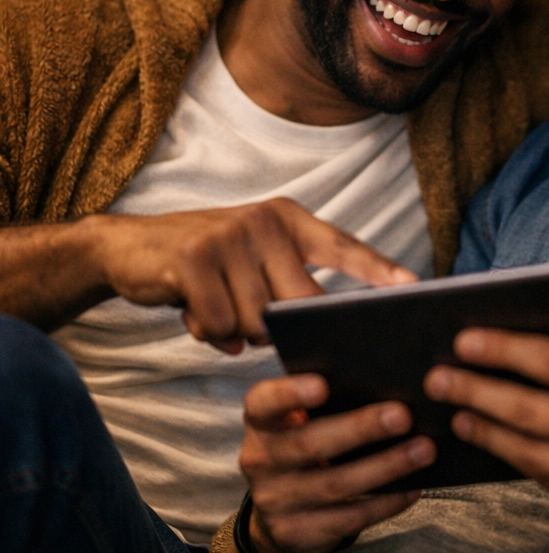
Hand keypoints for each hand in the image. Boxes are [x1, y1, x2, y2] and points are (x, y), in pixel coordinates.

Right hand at [85, 198, 416, 352]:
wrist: (129, 246)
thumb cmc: (207, 260)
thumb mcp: (254, 256)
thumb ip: (287, 282)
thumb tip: (320, 331)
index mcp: (290, 219)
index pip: (343, 246)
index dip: (379, 269)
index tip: (414, 288)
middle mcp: (266, 220)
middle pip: (302, 302)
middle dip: (282, 328)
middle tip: (255, 325)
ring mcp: (230, 236)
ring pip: (258, 320)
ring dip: (238, 330)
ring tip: (215, 309)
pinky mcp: (194, 258)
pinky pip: (220, 325)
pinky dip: (208, 333)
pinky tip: (193, 313)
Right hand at [239, 374, 436, 552]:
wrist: (280, 511)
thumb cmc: (305, 441)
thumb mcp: (300, 419)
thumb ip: (329, 398)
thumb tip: (388, 379)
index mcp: (261, 421)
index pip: (264, 402)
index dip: (290, 393)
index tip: (323, 386)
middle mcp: (261, 460)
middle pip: (310, 443)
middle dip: (360, 429)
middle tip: (403, 415)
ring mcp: (276, 501)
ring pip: (336, 484)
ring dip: (385, 466)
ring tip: (424, 450)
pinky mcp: (298, 533)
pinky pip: (348, 518)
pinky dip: (385, 502)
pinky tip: (413, 487)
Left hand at [423, 288, 548, 529]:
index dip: (503, 349)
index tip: (464, 338)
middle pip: (527, 409)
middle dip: (474, 390)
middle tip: (436, 377)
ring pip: (527, 451)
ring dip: (483, 430)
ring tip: (453, 412)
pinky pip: (546, 479)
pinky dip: (512, 459)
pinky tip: (491, 442)